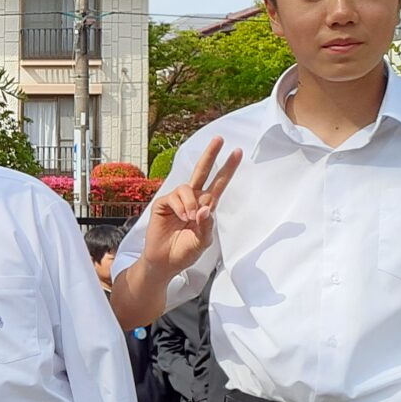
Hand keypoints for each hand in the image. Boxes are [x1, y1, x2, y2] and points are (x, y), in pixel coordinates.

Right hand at [143, 138, 240, 276]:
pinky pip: (174, 197)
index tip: (237, 152)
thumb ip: (206, 226)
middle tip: (220, 139)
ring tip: (189, 219)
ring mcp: (177, 201)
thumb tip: (205, 208)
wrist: (164, 262)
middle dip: (211, 155)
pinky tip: (180, 217)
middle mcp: (192, 200)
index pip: (218, 184)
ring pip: (187, 187)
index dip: (228, 168)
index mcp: (205, 207)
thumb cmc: (184, 252)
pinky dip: (180, 207)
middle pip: (202, 172)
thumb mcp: (202, 242)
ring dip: (191, 202)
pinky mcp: (163, 204)